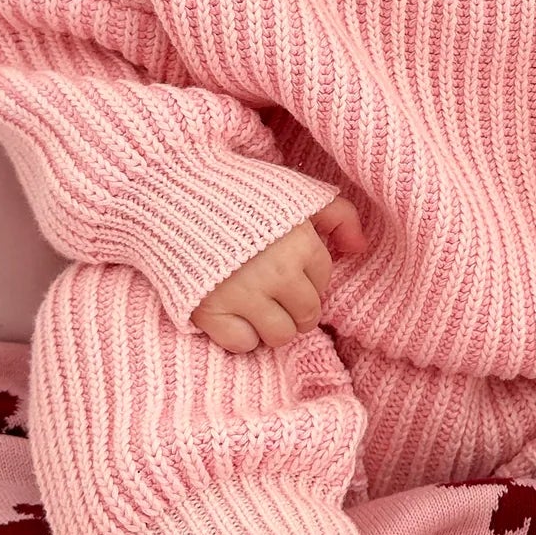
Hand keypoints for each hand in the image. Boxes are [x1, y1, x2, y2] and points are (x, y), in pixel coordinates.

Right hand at [188, 197, 367, 354]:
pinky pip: (242, 344)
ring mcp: (244, 295)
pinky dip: (242, 335)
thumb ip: (339, 215)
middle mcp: (278, 274)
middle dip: (297, 308)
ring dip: (274, 326)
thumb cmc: (241, 190)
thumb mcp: (298, 192)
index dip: (308, 279)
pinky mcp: (211, 311)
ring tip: (259, 307)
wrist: (176, 190)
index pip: (323, 283)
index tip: (289, 269)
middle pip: (306, 316)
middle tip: (276, 294)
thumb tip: (359, 249)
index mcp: (301, 245)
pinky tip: (235, 315)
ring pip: (280, 336)